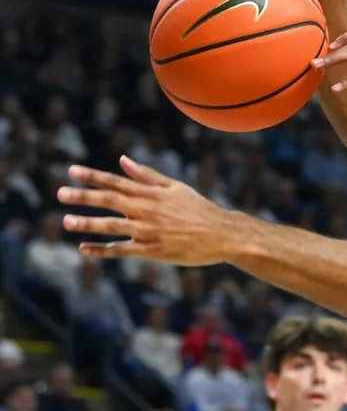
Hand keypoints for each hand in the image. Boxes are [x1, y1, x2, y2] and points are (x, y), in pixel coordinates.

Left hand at [57, 156, 246, 265]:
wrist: (222, 233)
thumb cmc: (199, 208)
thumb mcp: (175, 187)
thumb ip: (148, 175)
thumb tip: (124, 160)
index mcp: (152, 193)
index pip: (117, 182)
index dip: (93, 176)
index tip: (72, 171)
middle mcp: (147, 210)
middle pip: (110, 201)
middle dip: (84, 197)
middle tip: (60, 193)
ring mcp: (149, 231)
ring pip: (112, 226)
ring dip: (88, 224)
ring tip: (67, 221)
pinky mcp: (152, 250)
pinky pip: (123, 250)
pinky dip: (103, 250)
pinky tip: (84, 250)